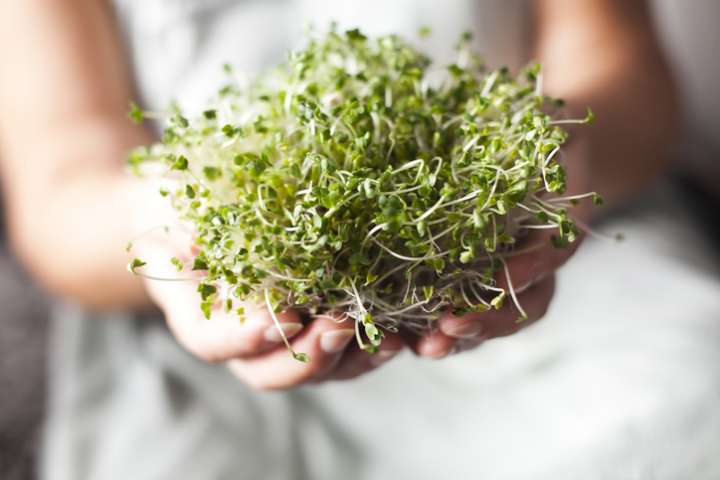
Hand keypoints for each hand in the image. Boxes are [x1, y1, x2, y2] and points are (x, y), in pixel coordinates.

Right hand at [132, 180, 403, 390]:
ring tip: (381, 337)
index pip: (215, 342)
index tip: (279, 319)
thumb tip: (199, 240)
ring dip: (352, 358)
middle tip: (336, 327)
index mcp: (201, 319)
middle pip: (273, 371)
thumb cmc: (184, 208)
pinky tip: (403, 328)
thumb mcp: (175, 212)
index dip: (245, 338)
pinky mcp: (323, 323)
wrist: (207, 211)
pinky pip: (350, 347)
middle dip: (309, 354)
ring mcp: (288, 339)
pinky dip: (376, 342)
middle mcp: (246, 341)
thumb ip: (188, 230)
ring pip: (319, 368)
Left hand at [413, 140, 591, 356]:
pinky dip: (431, 330)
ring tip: (426, 347)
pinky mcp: (467, 287)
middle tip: (452, 326)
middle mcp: (533, 265)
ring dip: (458, 338)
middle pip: (521, 306)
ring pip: (488, 322)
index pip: (551, 255)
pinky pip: (455, 316)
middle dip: (488, 320)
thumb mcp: (546, 130)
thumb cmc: (535, 141)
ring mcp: (501, 282)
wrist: (529, 162)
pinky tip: (402, 338)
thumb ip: (547, 136)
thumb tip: (549, 125)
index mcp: (557, 229)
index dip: (530, 269)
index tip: (505, 277)